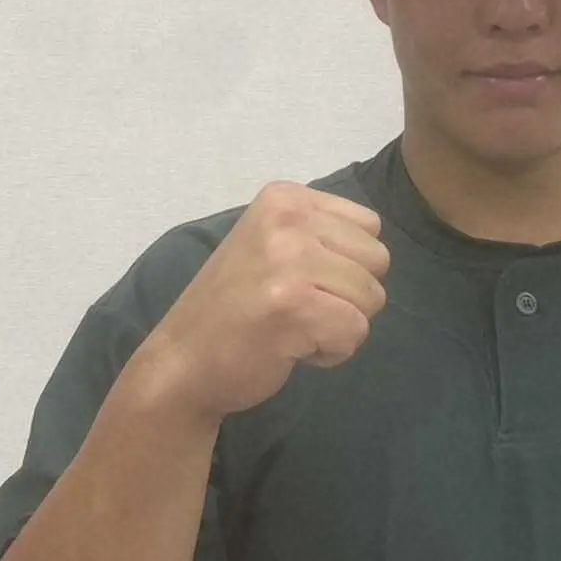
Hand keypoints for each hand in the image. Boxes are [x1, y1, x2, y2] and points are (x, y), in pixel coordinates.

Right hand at [145, 182, 390, 419]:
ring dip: (340, 324)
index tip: (301, 281)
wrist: (181, 363)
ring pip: (372, 297)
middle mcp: (288, 219)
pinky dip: (332, 351)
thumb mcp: (273, 245)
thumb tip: (377, 251)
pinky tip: (292, 347)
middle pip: (378, 260)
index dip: (348, 264)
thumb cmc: (235, 308)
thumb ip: (322, 236)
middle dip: (350, 295)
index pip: (371, 226)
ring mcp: (289, 260)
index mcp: (285, 197)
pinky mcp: (294, 306)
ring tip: (293, 326)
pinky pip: (355, 331)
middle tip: (300, 308)